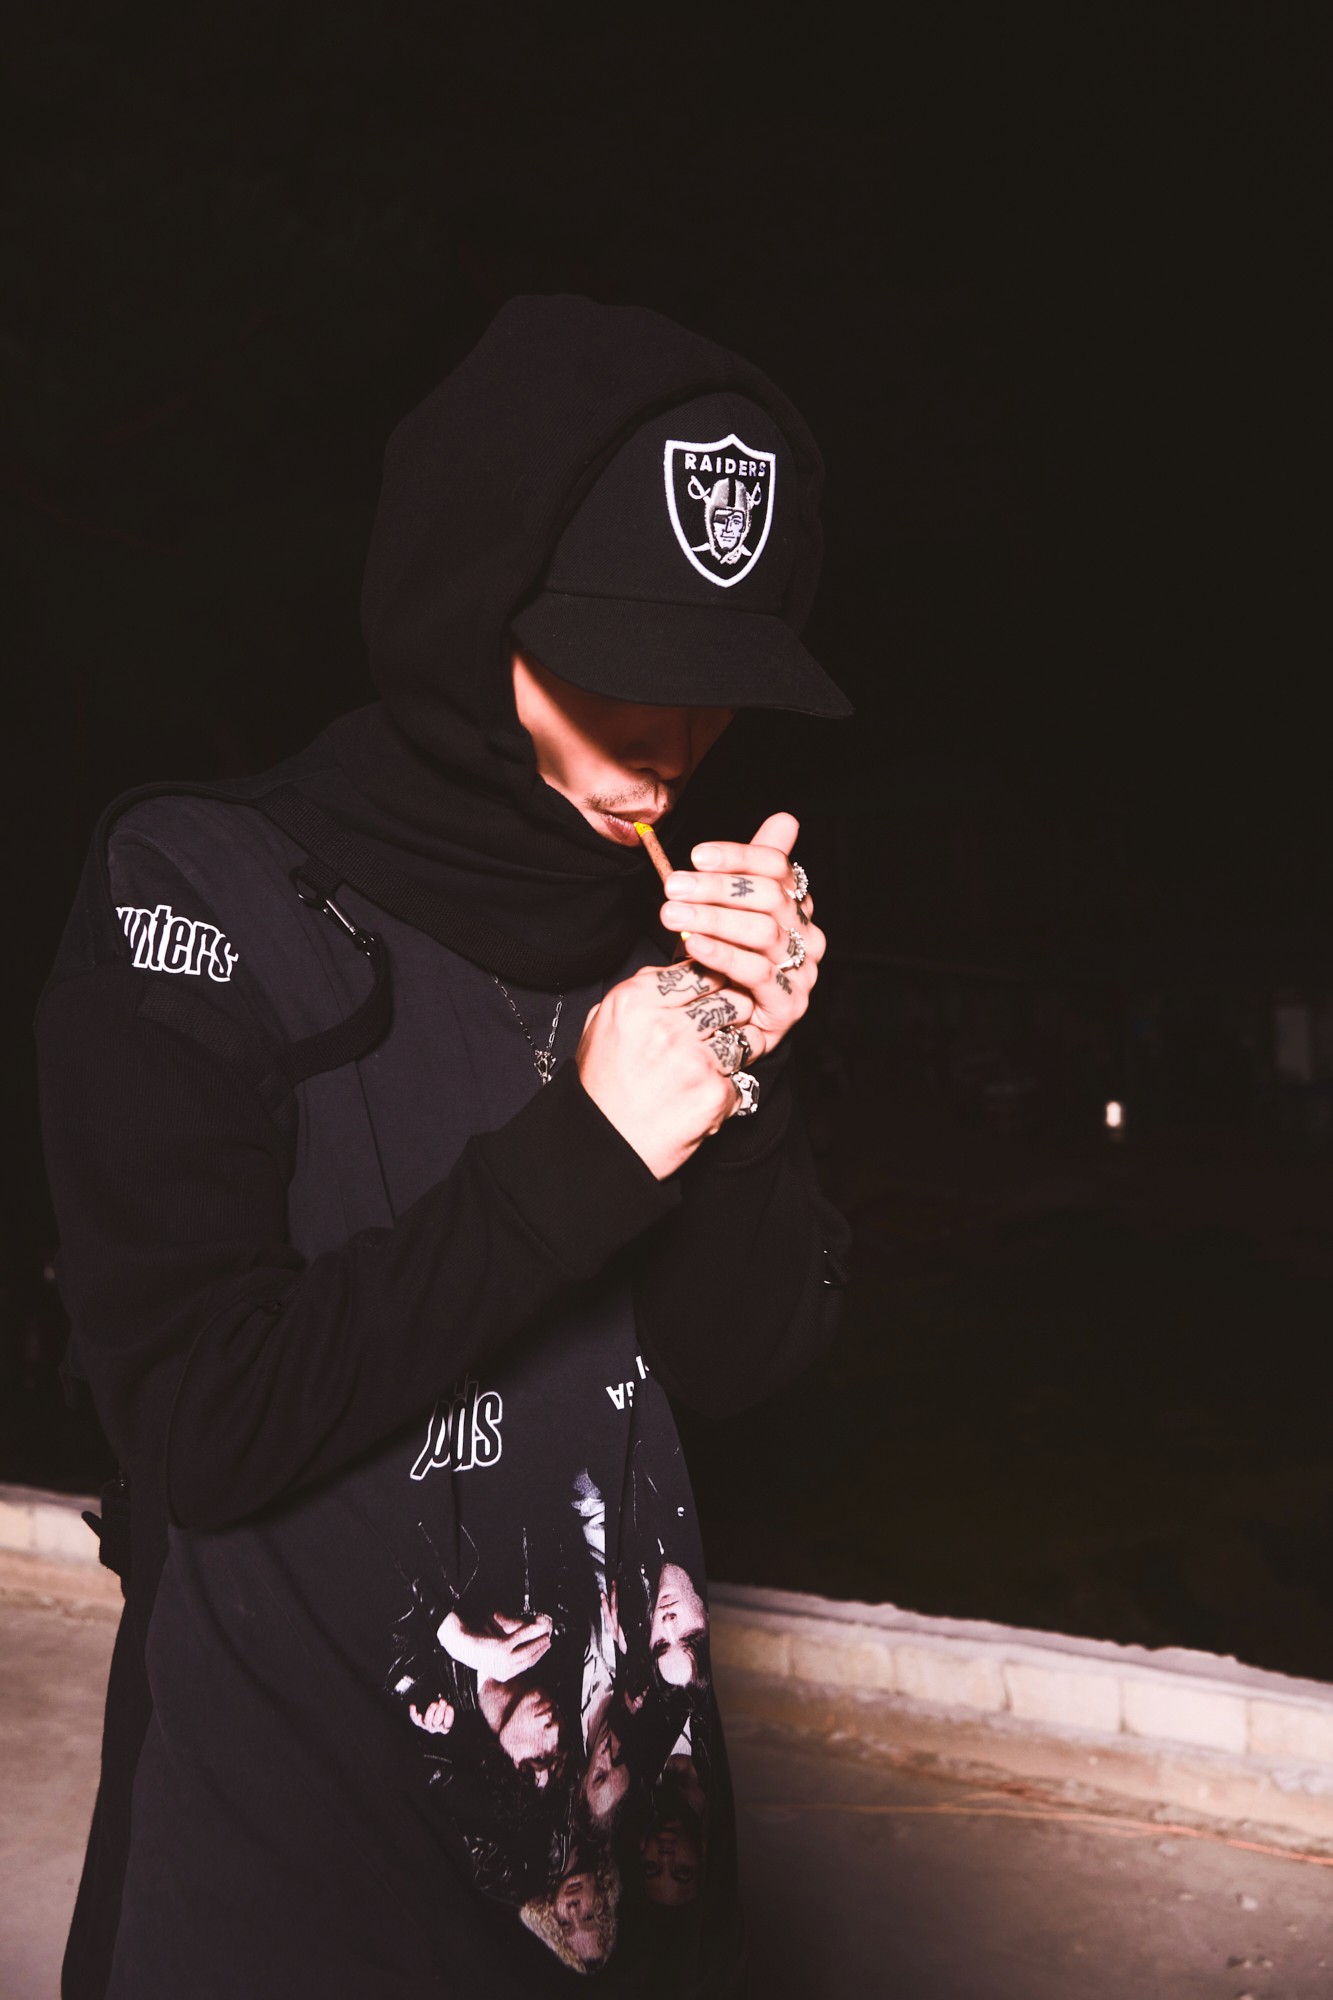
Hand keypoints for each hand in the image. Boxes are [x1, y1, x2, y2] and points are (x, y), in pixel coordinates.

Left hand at [408, 1697, 454, 1734]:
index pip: (447, 1724)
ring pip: (427, 1720)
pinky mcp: (418, 1721)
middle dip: (440, 1711)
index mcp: (444, 1727)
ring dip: (431, 1711)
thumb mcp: (446, 1708)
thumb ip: (446, 1705)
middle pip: (437, 1721)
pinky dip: (413, 1712)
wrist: (433, 1710)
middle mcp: (435, 1727)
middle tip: (442, 1702)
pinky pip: (415, 1718)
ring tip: (434, 1704)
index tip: (449, 1706)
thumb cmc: (441, 1709)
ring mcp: (426, 1725)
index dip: (448, 1715)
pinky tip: (413, 1706)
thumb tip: (443, 1701)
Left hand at [436, 1609, 553, 1681]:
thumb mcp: (492, 1659)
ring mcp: (503, 1660)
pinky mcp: (501, 1648)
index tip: (544, 1649)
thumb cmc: (476, 1649)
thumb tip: (522, 1652)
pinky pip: (521, 1638)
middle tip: (549, 1641)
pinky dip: (530, 1631)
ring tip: (545, 1635)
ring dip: (539, 1642)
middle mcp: (505, 1671)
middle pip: (529, 1660)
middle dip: (541, 1650)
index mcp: (504, 1675)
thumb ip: (505, 1659)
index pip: (526, 1666)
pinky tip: (536, 1626)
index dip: (537, 1657)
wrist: (461, 1644)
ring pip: (528, 1651)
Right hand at [577, 961, 760, 1178]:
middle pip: (731, 999)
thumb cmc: (603, 1087)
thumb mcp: (603, 1024)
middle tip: (716, 1035)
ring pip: (745, 1037)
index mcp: (635, 1000)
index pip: (701, 970)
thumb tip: (679, 969)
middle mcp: (665, 1025)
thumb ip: (641, 992)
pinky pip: (741, 1079)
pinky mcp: (712, 1092)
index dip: (712, 986)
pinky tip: (700, 1100)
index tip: (710, 1000)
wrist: (602, 1147)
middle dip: (732, 1016)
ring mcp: (692, 1059)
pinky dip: (727, 1092)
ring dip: (735, 1053)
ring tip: (706, 1070)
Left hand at [658, 812, 824, 1055]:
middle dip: (717, 888)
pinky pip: (757, 973)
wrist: (721, 1022)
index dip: (737, 856)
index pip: (777, 868)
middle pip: (769, 898)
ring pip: (762, 932)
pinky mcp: (789, 1005)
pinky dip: (723, 955)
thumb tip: (786, 819)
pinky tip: (694, 945)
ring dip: (713, 919)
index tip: (695, 855)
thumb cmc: (724, 962)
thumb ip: (751, 868)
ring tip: (672, 913)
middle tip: (673, 886)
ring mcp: (802, 971)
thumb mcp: (731, 911)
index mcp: (796, 906)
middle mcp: (807, 935)